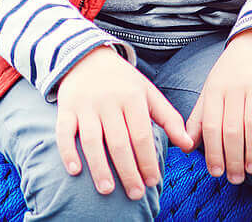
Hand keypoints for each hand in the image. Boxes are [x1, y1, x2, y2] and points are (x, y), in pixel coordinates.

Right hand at [55, 44, 193, 199]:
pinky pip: (64, 132)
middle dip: (128, 170)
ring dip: (99, 167)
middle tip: (135, 194)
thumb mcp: (149, 94)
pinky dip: (68, 152)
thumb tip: (188, 145)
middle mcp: (109, 101)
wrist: (88, 57)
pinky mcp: (66, 108)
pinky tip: (75, 171)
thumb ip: (169, 119)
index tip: (153, 182)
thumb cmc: (124, 82)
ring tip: (107, 190)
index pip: (142, 134)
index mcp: (133, 97)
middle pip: (119, 141)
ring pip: (91, 140)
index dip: (148, 160)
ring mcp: (85, 105)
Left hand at [186, 26, 251, 183]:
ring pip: (251, 121)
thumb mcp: (211, 88)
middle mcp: (233, 87)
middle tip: (235, 179)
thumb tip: (186, 146)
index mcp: (214, 91)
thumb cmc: (233, 70)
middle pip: (231, 128)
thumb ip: (199, 117)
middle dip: (232, 158)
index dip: (212, 152)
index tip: (216, 173)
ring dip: (251, 149)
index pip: (211, 126)